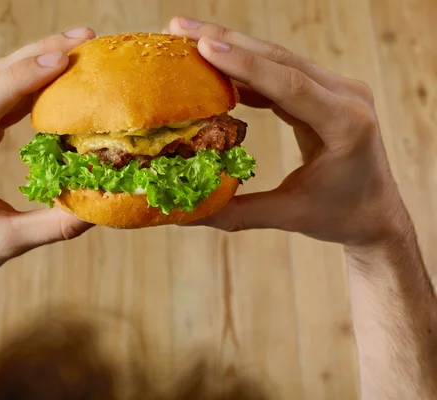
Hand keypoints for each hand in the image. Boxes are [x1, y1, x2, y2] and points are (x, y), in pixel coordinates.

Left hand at [0, 28, 94, 293]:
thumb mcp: (9, 244)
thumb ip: (56, 225)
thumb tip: (103, 206)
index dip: (24, 76)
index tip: (64, 59)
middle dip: (36, 54)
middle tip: (82, 39)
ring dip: (30, 62)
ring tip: (73, 50)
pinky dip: (23, 84)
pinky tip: (50, 76)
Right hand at [166, 17, 409, 245]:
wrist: (376, 213)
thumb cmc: (339, 216)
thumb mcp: (288, 216)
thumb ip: (236, 213)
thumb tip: (184, 215)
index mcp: (345, 124)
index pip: (289, 84)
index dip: (244, 64)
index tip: (204, 46)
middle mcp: (346, 97)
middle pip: (280, 59)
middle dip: (228, 40)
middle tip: (181, 28)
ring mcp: (338, 91)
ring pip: (279, 61)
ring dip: (235, 49)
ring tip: (191, 40)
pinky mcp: (326, 93)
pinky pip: (282, 75)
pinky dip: (248, 70)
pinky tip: (217, 67)